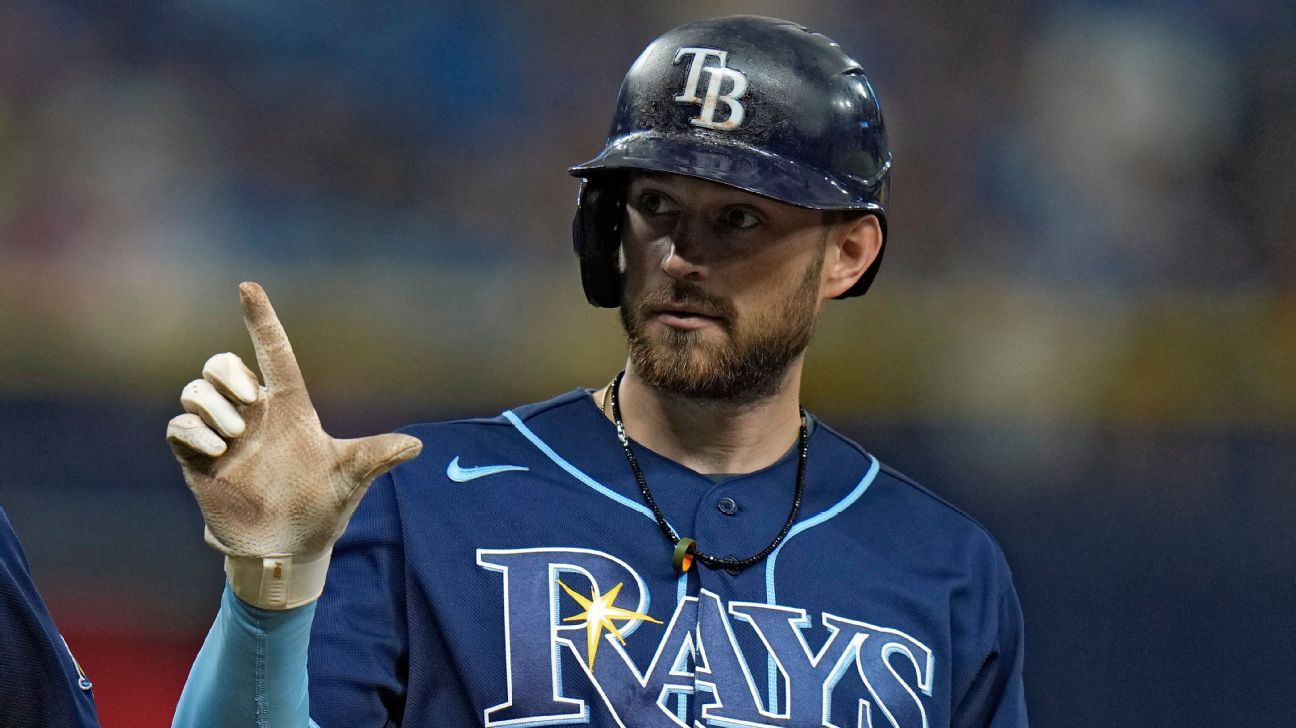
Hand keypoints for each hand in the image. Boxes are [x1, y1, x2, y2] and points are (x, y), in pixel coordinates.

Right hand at [166, 282, 421, 607]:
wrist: (286, 549)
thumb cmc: (321, 507)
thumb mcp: (349, 478)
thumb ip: (376, 457)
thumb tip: (417, 444)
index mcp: (290, 408)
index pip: (274, 353)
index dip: (262, 321)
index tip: (248, 287)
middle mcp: (254, 414)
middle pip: (222, 364)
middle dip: (227, 371)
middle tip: (248, 400)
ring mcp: (224, 436)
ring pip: (196, 390)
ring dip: (212, 406)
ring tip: (234, 439)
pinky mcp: (198, 459)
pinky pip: (179, 425)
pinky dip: (192, 431)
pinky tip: (215, 454)